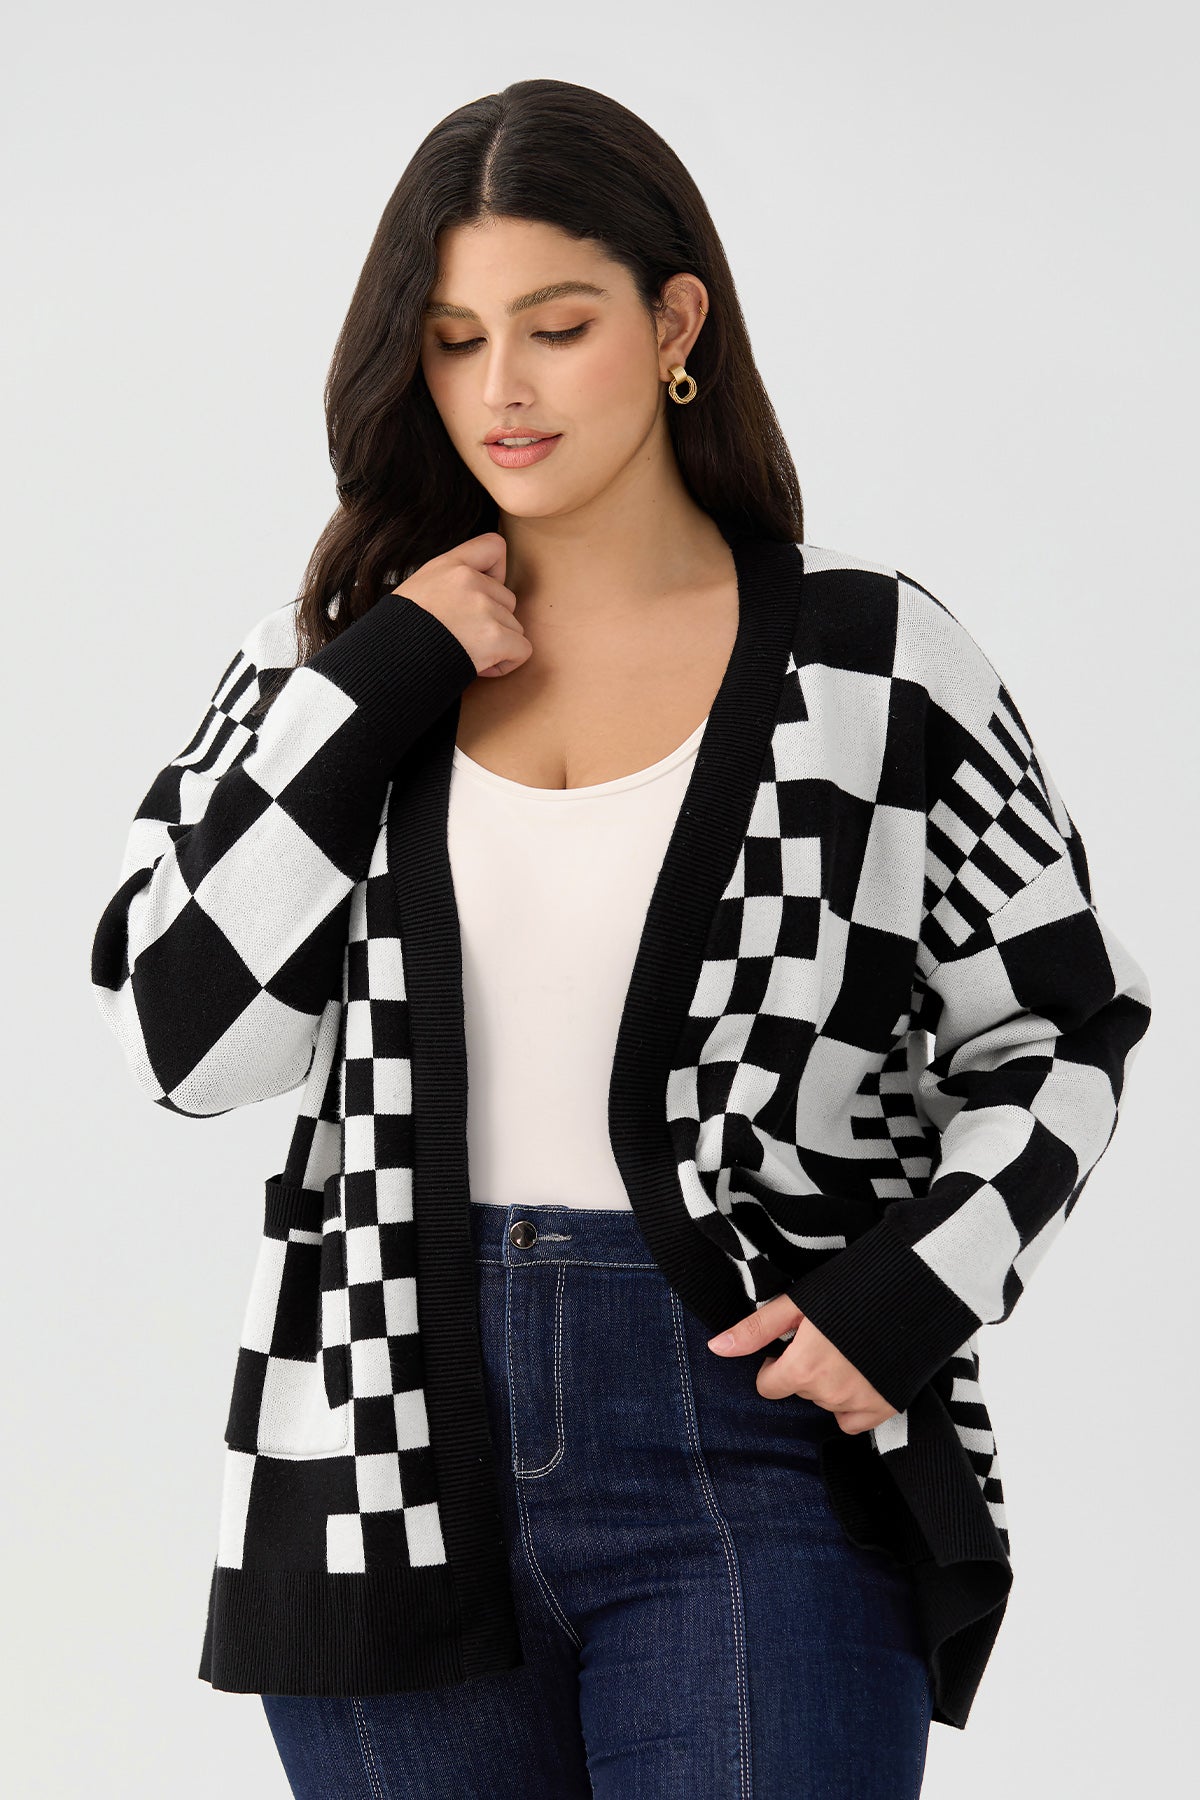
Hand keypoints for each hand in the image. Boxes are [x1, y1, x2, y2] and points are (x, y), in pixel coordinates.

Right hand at [392, 530, 531, 678]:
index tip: (481, 593)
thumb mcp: (419, 588)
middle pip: (508, 599)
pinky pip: (522, 650)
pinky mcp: (494, 637)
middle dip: (492, 622)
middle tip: (463, 638)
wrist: (389, 658)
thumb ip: (451, 582)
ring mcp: (484, 608)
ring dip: (497, 645)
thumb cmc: (402, 631)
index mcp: (450, 565)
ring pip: (515, 627)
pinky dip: (506, 663)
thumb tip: (475, 597)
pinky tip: (480, 666)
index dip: (496, 573)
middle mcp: (470, 581)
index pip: (494, 546)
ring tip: (465, 652)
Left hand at [707, 1292, 899, 1435]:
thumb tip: (715, 1348)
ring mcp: (860, 1403)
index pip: (769, 1387)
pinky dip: (852, 1404)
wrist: (913, 1288)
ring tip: (848, 1349)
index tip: (791, 1345)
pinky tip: (861, 1374)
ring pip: (826, 1403)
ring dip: (829, 1383)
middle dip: (806, 1369)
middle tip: (827, 1339)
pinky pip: (853, 1421)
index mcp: (804, 1368)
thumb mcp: (797, 1303)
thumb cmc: (850, 1288)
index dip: (775, 1365)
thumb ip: (756, 1330)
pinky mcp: (886, 1407)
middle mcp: (830, 1393)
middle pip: (801, 1391)